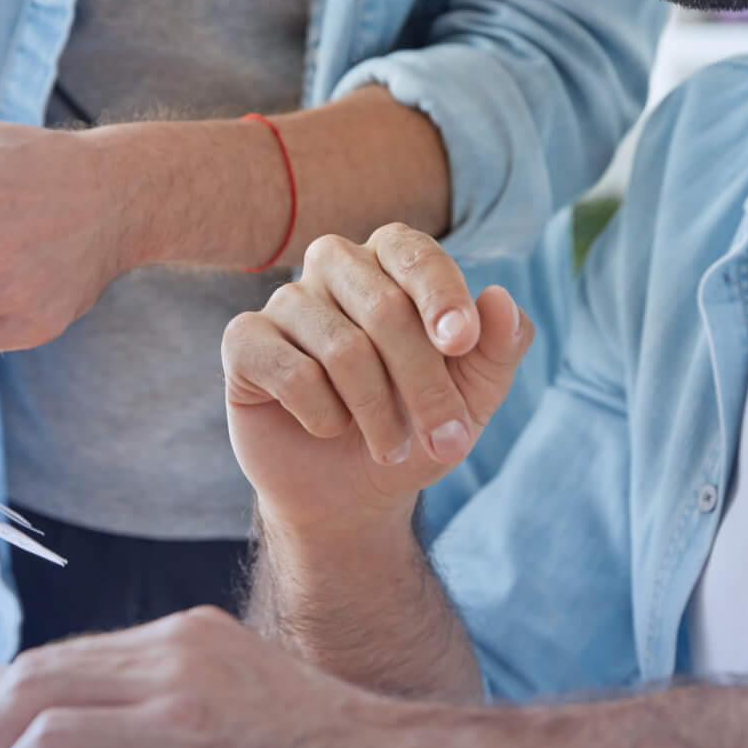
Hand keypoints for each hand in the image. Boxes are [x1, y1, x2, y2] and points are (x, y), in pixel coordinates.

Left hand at [0, 607, 415, 747]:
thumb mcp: (236, 725)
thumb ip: (169, 733)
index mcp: (187, 636)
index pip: (67, 660)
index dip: (7, 713)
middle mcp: (175, 642)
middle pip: (34, 669)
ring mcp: (177, 676)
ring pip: (32, 693)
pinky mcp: (179, 725)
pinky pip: (60, 738)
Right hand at [221, 224, 534, 534]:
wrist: (353, 492)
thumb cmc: (416, 425)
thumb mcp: (474, 396)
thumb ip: (497, 347)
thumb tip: (502, 299)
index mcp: (391, 259)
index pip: (416, 255)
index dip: (441, 296)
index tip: (461, 343)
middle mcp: (336, 265)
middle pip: (384, 309)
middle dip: (425, 385)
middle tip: (449, 441)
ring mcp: (287, 301)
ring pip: (342, 348)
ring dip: (378, 413)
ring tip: (390, 446)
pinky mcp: (245, 341)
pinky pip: (292, 372)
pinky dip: (323, 414)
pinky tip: (327, 428)